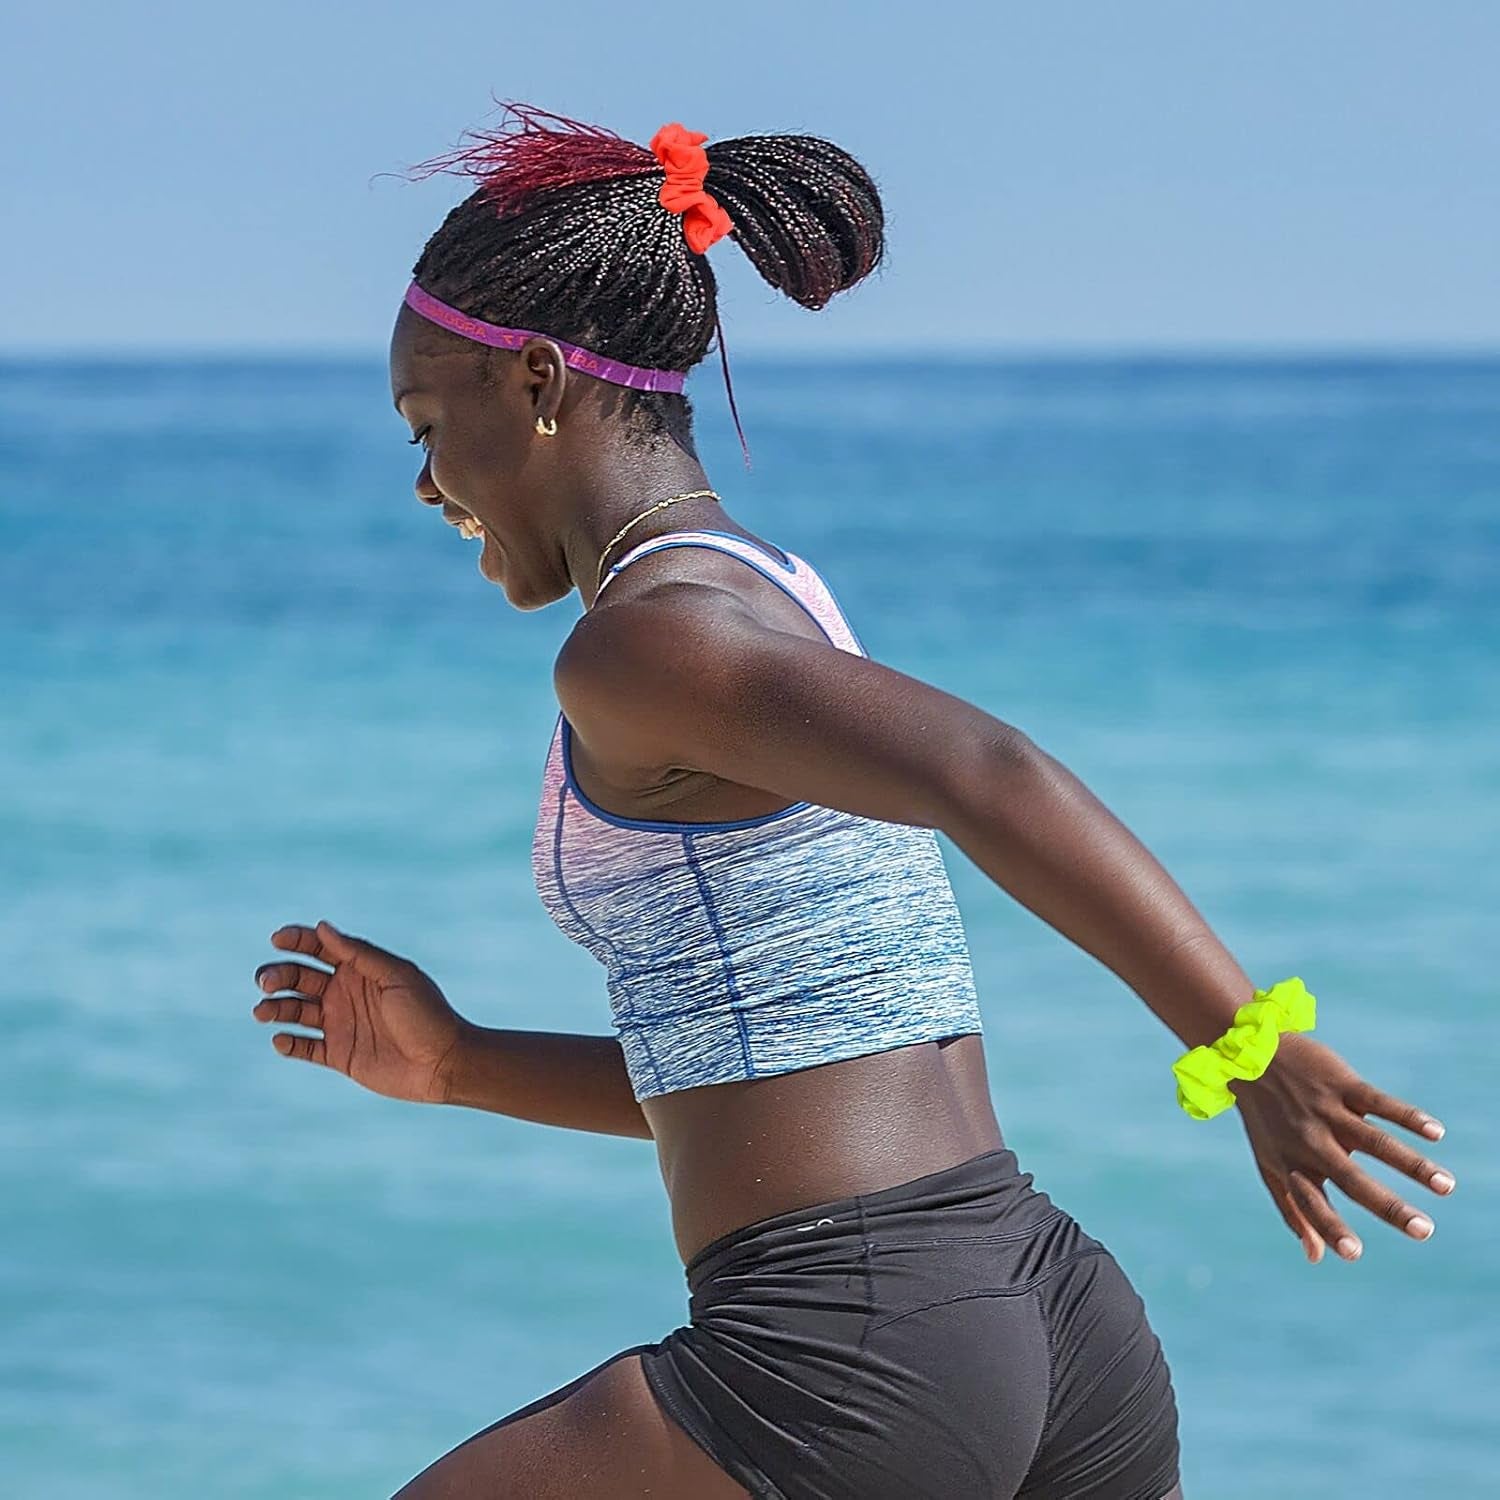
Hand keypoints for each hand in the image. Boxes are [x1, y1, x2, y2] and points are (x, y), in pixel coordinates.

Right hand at [251, 919, 472, 1103]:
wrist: (444, 1062)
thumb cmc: (427, 1013)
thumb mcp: (396, 976)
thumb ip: (359, 954)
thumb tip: (322, 927)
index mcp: (360, 968)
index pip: (319, 948)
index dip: (296, 940)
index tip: (277, 939)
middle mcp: (346, 993)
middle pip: (299, 978)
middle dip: (278, 975)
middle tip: (268, 982)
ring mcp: (340, 1023)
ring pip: (295, 1011)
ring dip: (274, 1008)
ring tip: (263, 1012)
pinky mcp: (339, 1055)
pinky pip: (304, 1047)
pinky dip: (288, 1043)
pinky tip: (281, 1040)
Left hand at [1232, 1031, 1455, 1263]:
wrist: (1249, 1056)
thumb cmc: (1266, 1120)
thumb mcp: (1270, 1165)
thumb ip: (1293, 1211)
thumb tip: (1316, 1258)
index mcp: (1294, 1165)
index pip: (1313, 1205)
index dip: (1330, 1229)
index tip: (1354, 1255)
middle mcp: (1311, 1142)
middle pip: (1353, 1180)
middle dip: (1388, 1207)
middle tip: (1424, 1231)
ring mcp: (1328, 1112)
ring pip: (1375, 1142)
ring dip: (1411, 1164)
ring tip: (1446, 1185)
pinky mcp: (1342, 1084)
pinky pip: (1378, 1102)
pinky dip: (1407, 1116)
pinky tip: (1435, 1132)